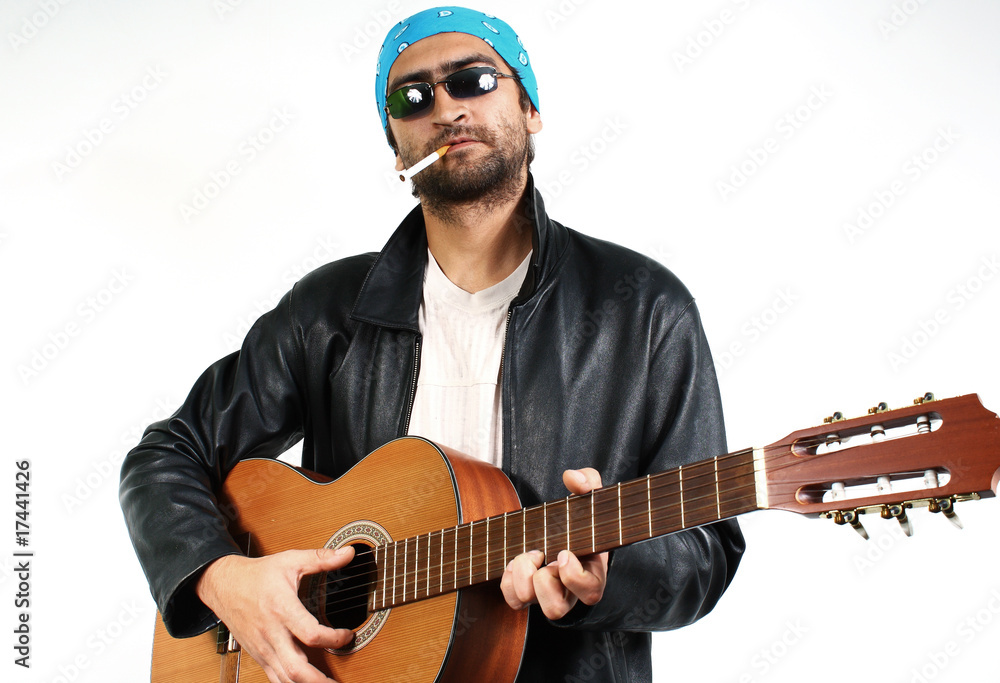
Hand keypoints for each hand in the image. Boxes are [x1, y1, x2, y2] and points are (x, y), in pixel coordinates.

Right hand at [196, 547, 355, 682]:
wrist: (223, 585)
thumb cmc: (258, 574)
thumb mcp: (291, 560)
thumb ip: (321, 558)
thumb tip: (348, 553)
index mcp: (282, 609)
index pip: (311, 634)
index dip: (334, 639)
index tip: (348, 635)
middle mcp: (272, 633)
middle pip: (296, 668)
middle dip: (319, 680)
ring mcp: (263, 648)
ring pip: (285, 678)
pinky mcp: (259, 655)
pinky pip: (275, 677)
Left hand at [499, 468, 608, 619]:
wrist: (566, 532)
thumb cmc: (581, 519)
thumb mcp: (589, 497)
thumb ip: (588, 482)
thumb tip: (573, 478)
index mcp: (591, 572)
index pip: (590, 592)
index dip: (574, 576)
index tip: (563, 552)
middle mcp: (569, 591)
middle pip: (555, 609)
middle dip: (541, 581)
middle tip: (539, 553)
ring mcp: (546, 594)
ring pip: (529, 605)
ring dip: (521, 579)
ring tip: (526, 555)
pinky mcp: (526, 594)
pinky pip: (513, 600)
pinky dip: (507, 581)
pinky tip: (513, 560)